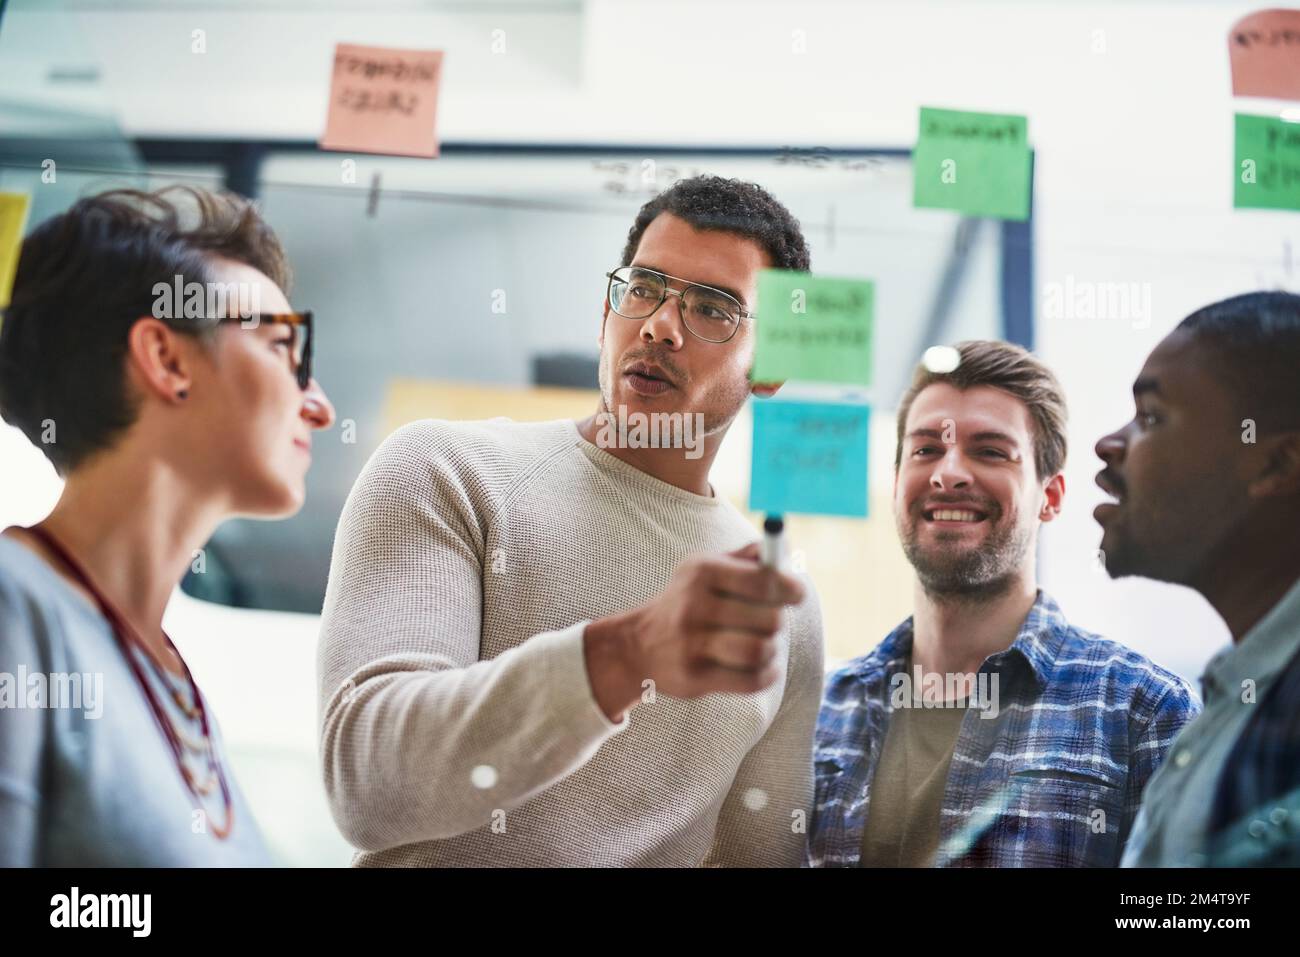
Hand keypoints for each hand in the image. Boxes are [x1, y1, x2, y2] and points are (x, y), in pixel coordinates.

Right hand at [583, 542, 804, 720]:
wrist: (637, 645)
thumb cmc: (687, 602)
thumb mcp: (707, 569)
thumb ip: (747, 557)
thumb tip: (785, 548)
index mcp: (703, 572)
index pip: (762, 580)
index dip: (790, 588)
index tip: (796, 595)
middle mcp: (695, 606)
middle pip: (768, 619)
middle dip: (777, 622)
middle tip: (770, 622)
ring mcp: (692, 644)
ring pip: (760, 651)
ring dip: (771, 650)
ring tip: (762, 645)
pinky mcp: (695, 678)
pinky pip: (751, 681)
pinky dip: (767, 674)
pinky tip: (761, 666)